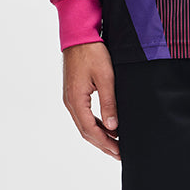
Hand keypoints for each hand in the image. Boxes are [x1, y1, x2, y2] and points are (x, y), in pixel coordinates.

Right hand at [62, 41, 119, 160]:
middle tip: (119, 154)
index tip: (118, 152)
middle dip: (103, 144)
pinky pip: (84, 115)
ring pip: (85, 124)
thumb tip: (113, 128)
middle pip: (86, 131)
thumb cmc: (92, 52)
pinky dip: (96, 124)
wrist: (78, 36)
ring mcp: (71, 98)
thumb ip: (109, 103)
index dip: (105, 143)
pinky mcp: (74, 93)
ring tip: (115, 145)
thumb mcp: (105, 78)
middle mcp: (70, 102)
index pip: (91, 130)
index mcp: (76, 100)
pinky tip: (108, 128)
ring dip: (100, 136)